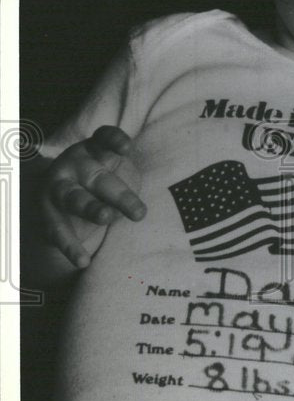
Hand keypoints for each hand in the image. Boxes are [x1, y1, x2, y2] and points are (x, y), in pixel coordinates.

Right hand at [41, 125, 145, 267]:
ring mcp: (59, 188)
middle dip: (119, 195)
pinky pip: (57, 231)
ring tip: (106, 219)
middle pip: (98, 178)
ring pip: (75, 199)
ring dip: (91, 209)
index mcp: (94, 150)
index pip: (104, 139)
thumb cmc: (101, 178)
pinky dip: (70, 247)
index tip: (126, 149)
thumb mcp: (114, 170)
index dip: (114, 141)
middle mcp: (74, 166)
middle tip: (139, 213)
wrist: (58, 190)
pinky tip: (82, 261)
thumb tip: (137, 210)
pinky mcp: (48, 213)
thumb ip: (125, 182)